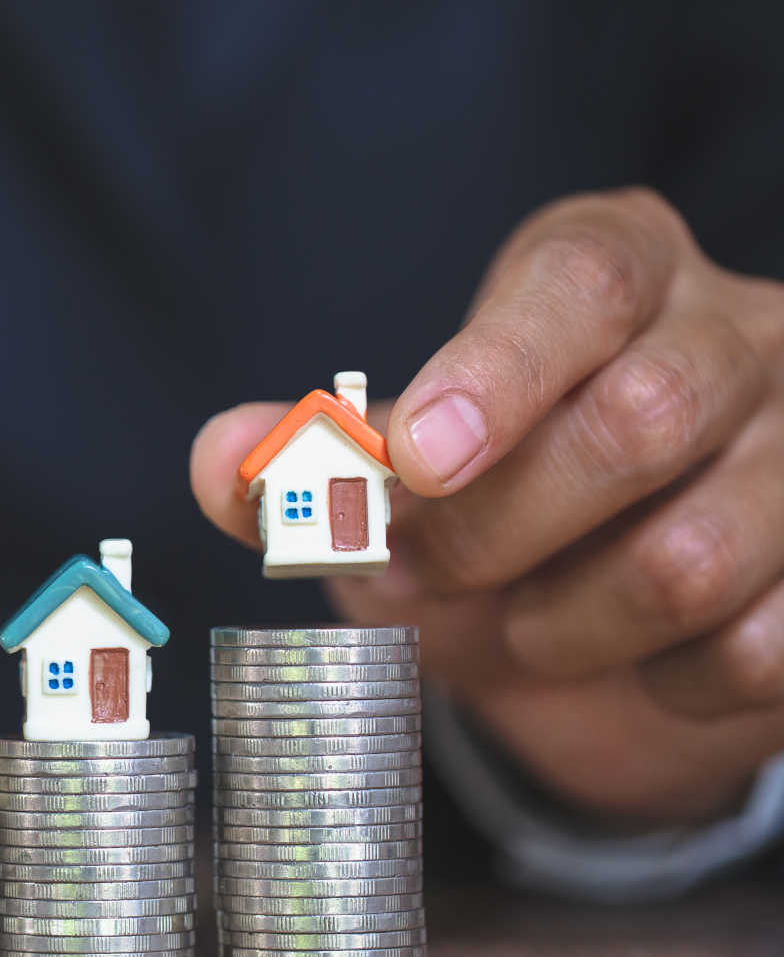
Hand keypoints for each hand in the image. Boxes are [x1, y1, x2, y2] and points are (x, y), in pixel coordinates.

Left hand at [192, 188, 783, 822]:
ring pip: (691, 558)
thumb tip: (226, 459)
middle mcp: (740, 334)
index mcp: (617, 271)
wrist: (614, 626)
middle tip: (428, 570)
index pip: (580, 282)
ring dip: (565, 629)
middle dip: (496, 529)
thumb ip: (307, 467)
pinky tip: (643, 662)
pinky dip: (666, 685)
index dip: (497, 367)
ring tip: (529, 626)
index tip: (418, 457)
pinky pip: (755, 651)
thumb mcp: (391, 489)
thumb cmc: (494, 516)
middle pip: (636, 420)